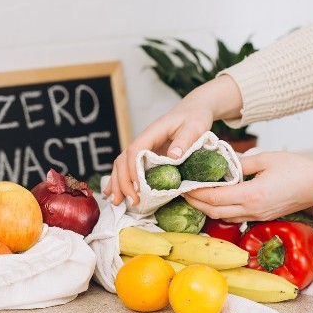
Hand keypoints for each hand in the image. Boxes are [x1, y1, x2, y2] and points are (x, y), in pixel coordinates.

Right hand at [104, 75, 242, 205]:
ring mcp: (144, 148)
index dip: (133, 169)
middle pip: (124, 160)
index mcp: (153, 132)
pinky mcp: (148, 155)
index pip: (136, 150)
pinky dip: (123, 181)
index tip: (138, 187)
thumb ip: (185, 140)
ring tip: (117, 202)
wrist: (194, 110)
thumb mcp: (195, 127)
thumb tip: (173, 156)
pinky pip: (131, 168)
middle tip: (130, 200)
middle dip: (123, 181)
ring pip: (123, 165)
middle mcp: (144, 140)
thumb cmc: (195, 117)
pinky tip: (117, 193)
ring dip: (118, 183)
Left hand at [184, 152, 312, 222]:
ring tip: (195, 196)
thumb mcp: (267, 158)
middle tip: (182, 192)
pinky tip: (216, 201)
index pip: (215, 197)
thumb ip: (242, 162)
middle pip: (215, 211)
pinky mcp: (262, 216)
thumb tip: (223, 162)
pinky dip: (221, 211)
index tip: (183, 184)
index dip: (196, 192)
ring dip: (207, 209)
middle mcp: (252, 210)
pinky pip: (235, 217)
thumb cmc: (299, 169)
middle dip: (195, 203)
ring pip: (224, 217)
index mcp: (252, 195)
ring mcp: (258, 216)